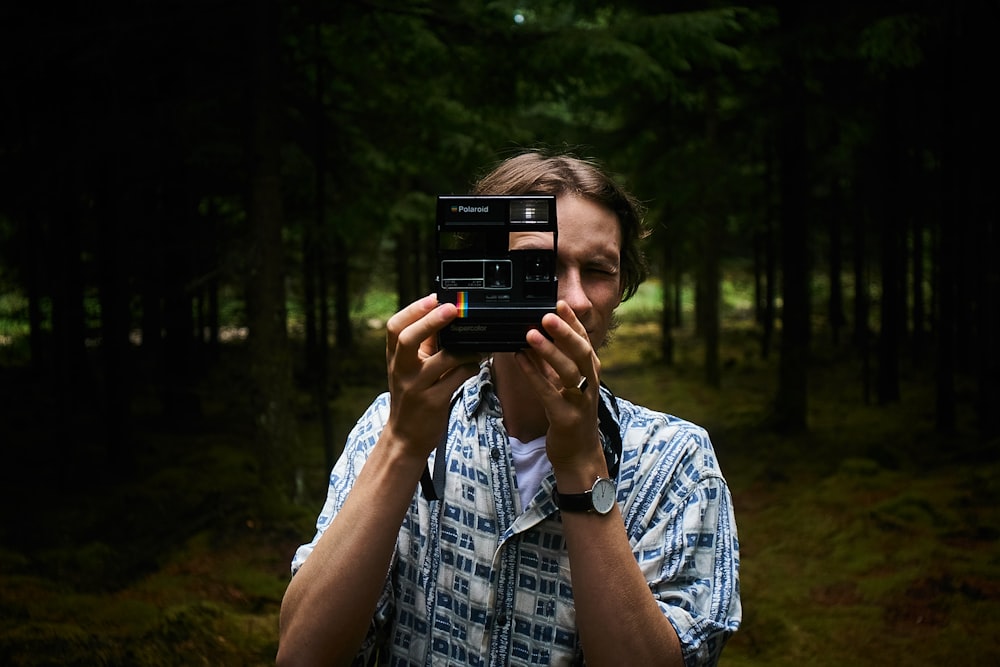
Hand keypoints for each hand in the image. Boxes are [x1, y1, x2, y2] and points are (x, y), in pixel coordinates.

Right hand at [383, 294, 479, 457]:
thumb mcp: (410, 369)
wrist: (405, 437)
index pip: (395, 327)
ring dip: (465, 348)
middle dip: (430, 320)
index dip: (413, 309)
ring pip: (442, 359)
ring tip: (479, 344)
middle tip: (452, 308)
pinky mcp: (433, 402)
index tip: (433, 298)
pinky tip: (478, 364)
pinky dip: (471, 368)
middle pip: (407, 338)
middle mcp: (401, 370)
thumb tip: (445, 316)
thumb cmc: (412, 397)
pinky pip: (457, 378)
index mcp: (395, 358)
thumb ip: (423, 346)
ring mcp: (416, 387)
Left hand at [515, 301, 602, 471]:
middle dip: (565, 332)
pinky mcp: (566, 418)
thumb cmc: (571, 415)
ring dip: (549, 352)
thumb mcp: (567, 386)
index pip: (584, 342)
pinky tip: (520, 361)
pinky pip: (549, 393)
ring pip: (569, 372)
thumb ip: (555, 363)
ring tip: (530, 334)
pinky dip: (534, 375)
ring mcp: (580, 402)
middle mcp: (590, 385)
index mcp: (591, 374)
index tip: (559, 303)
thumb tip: (535, 336)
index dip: (573, 323)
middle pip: (581, 353)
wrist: (579, 454)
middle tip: (547, 315)